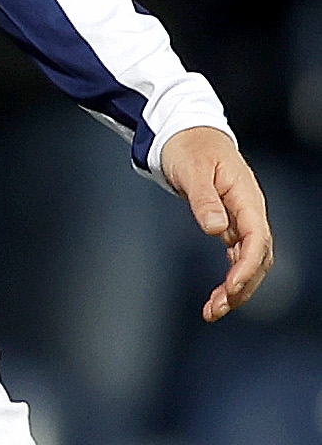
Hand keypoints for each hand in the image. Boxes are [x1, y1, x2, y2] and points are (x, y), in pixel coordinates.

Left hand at [168, 125, 276, 321]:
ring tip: (214, 310)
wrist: (187, 133)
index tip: (230, 287)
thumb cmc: (189, 148)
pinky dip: (231, 276)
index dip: (246, 266)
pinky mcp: (230, 223)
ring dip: (237, 287)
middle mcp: (250, 211)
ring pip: (249, 260)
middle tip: (217, 309)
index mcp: (246, 198)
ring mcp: (242, 218)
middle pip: (257, 256)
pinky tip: (219, 294)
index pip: (256, 239)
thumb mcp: (192, 169)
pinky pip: (238, 255)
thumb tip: (216, 229)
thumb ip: (204, 199)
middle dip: (242, 286)